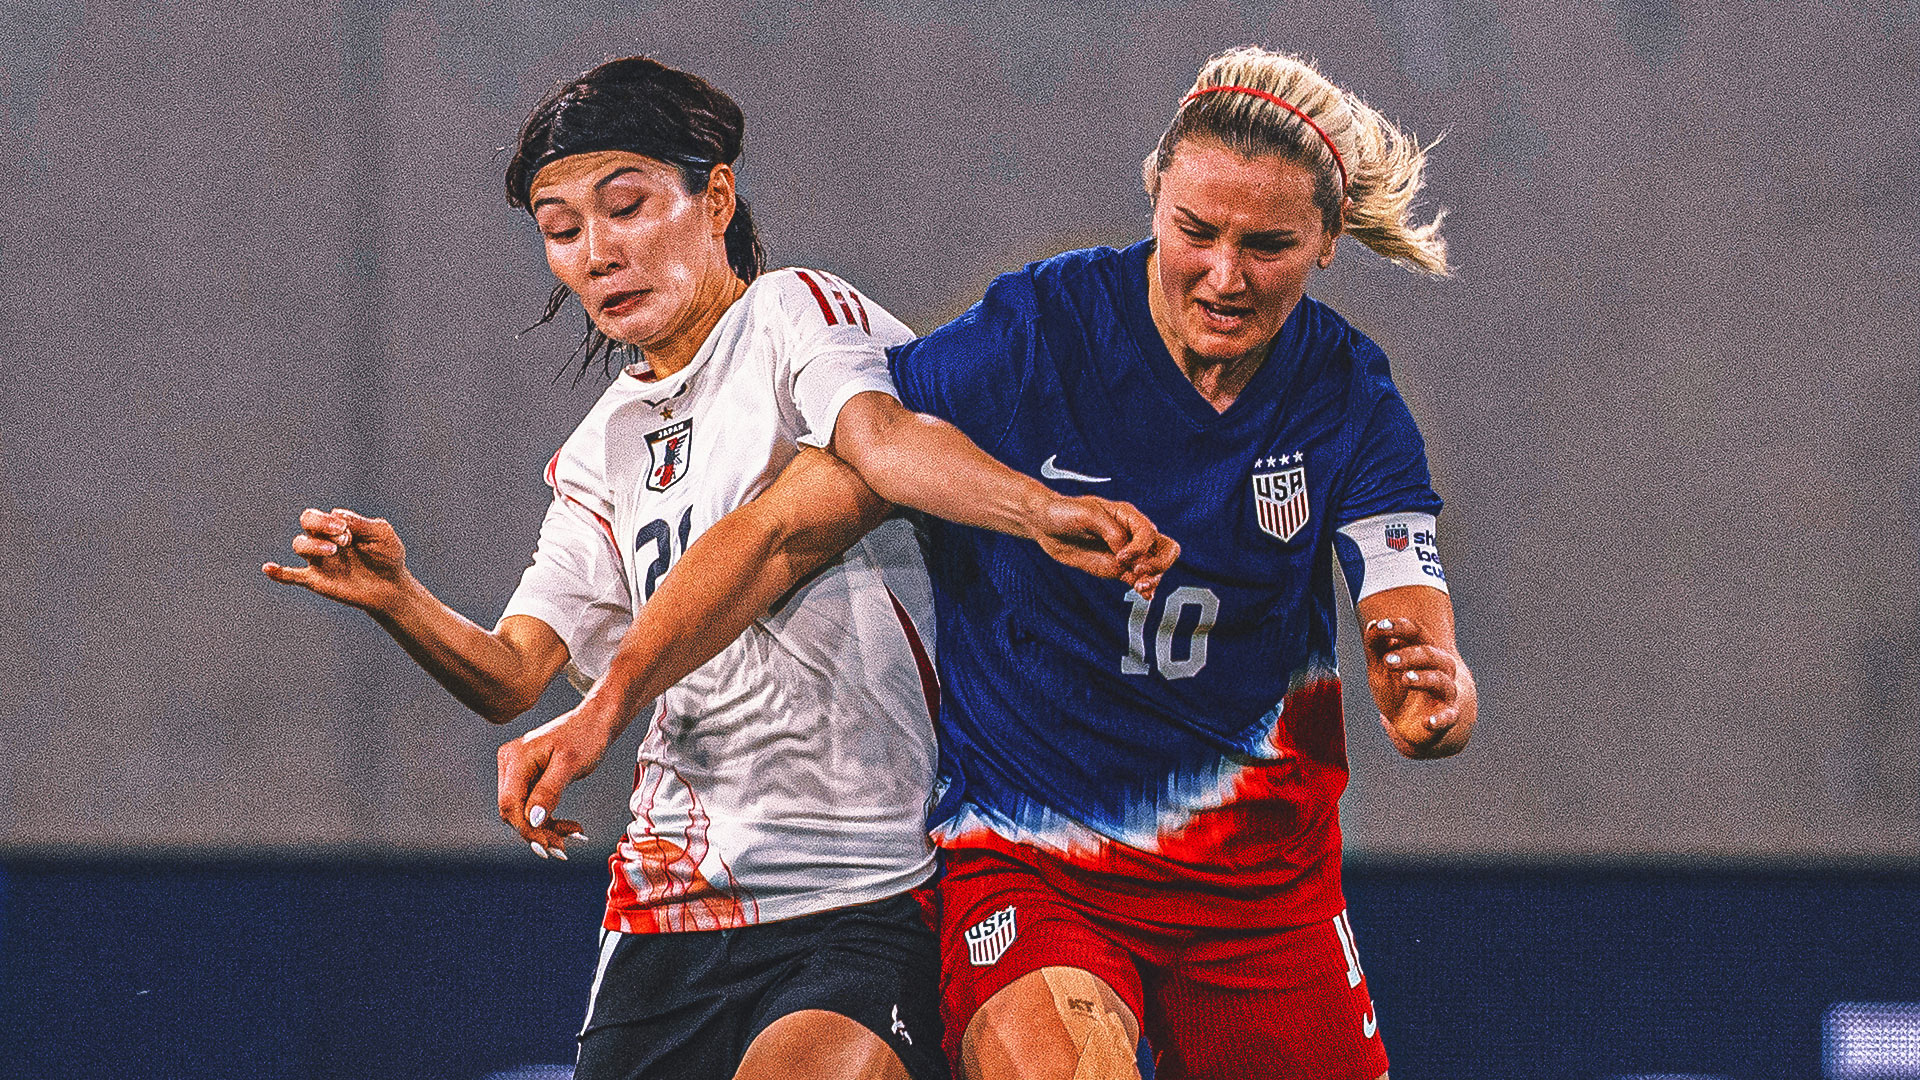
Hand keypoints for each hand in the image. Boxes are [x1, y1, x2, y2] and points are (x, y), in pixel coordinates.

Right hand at [262, 508, 411, 611]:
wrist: (392, 587)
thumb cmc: (387, 556)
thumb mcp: (381, 534)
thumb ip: (361, 523)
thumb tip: (337, 514)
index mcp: (339, 526)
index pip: (325, 515)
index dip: (333, 521)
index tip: (350, 533)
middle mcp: (325, 540)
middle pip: (307, 522)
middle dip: (319, 524)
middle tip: (343, 538)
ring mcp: (320, 560)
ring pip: (300, 545)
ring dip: (313, 545)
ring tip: (333, 551)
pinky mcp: (317, 580)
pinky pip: (292, 575)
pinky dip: (278, 572)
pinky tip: (268, 568)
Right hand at [496, 705, 616, 858]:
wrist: (597, 721)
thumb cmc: (586, 735)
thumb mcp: (569, 764)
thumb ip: (548, 791)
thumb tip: (531, 820)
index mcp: (516, 759)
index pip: (510, 803)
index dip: (526, 829)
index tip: (547, 847)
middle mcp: (510, 764)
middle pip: (515, 811)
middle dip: (538, 832)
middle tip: (564, 848)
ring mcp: (518, 771)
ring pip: (524, 812)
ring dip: (546, 828)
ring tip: (573, 836)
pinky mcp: (529, 777)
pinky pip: (533, 805)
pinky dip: (549, 819)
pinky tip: (570, 827)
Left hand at [1031, 495, 1180, 599]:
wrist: (1047, 526)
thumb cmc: (1065, 512)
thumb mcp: (1086, 515)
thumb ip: (1110, 532)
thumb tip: (1125, 552)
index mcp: (1128, 516)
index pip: (1149, 533)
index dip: (1139, 548)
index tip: (1120, 556)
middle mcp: (1132, 534)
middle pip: (1165, 548)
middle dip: (1159, 564)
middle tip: (1139, 575)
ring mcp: (1127, 553)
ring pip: (1155, 567)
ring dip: (1154, 579)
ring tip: (1139, 588)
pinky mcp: (1118, 569)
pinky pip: (1139, 579)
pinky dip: (1146, 589)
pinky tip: (1145, 596)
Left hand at [1364, 616, 1471, 757]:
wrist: (1414, 725)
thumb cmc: (1398, 690)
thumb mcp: (1380, 669)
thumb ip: (1376, 647)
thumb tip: (1372, 625)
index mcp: (1422, 652)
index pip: (1416, 633)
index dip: (1400, 628)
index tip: (1380, 626)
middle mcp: (1439, 669)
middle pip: (1431, 655)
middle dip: (1409, 655)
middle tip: (1387, 661)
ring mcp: (1445, 693)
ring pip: (1441, 681)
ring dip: (1423, 679)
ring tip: (1405, 679)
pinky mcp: (1447, 717)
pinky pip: (1448, 717)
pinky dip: (1440, 719)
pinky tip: (1427, 722)